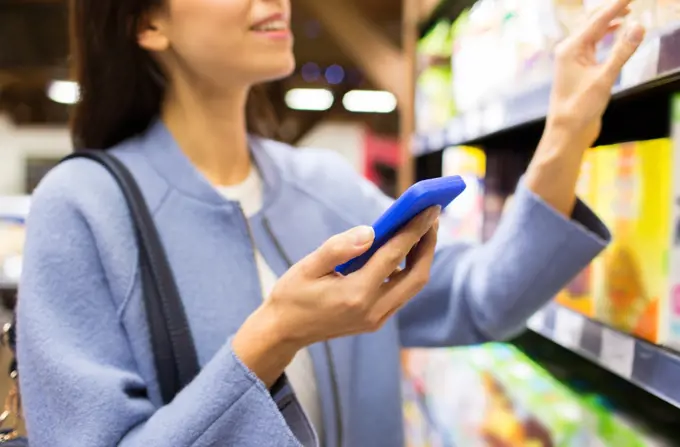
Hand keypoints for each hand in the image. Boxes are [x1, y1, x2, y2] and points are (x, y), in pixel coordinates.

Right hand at [233, 207, 439, 385]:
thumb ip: (338, 248)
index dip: (414, 230)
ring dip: (422, 257)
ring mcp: (377, 319)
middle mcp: (372, 310)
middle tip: (432, 215)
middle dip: (428, 244)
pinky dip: (410, 270)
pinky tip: (406, 250)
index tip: (429, 208)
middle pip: (417, 276)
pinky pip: (403, 293)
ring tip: (423, 229)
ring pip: (413, 286)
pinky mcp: (376, 321)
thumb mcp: (307, 267)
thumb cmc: (292, 295)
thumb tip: (370, 231)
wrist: (284, 331)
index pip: (394, 256)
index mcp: (355, 294)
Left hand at [546, 0, 644, 148]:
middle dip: (611, 9)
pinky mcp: (576, 67)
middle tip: (631, 0)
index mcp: (570, 49)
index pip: (598, 19)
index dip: (617, 5)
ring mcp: (571, 58)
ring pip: (591, 31)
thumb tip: (638, 26)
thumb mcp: (605, 78)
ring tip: (627, 11)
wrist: (566, 130)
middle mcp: (568, 50)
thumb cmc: (580, 107)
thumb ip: (622, 51)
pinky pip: (591, 42)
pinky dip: (604, 34)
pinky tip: (616, 30)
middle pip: (592, 21)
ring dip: (608, 20)